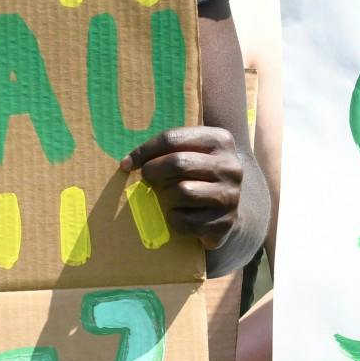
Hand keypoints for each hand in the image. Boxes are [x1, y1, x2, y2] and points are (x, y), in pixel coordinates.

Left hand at [123, 126, 245, 243]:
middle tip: (147, 178)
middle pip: (178, 163)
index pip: (173, 138)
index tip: (129, 163)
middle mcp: (230, 166)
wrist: (227, 210)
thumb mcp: (191, 153)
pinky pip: (185, 221)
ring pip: (182, 192)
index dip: (145, 150)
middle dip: (153, 171)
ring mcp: (230, 195)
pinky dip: (174, 220)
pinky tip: (179, 215)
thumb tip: (129, 162)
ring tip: (168, 198)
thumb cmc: (199, 176)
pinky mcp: (225, 222)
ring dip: (166, 198)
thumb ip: (168, 150)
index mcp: (220, 140)